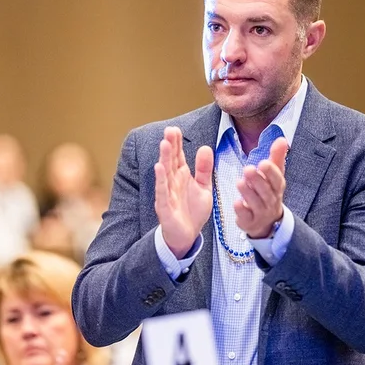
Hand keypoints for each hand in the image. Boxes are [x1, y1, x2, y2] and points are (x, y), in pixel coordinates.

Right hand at [154, 127, 213, 258]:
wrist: (188, 235)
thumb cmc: (193, 211)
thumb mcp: (204, 187)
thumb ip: (204, 169)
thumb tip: (205, 147)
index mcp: (182, 176)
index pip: (178, 156)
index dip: (177, 143)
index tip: (175, 129)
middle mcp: (172, 182)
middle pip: (170, 161)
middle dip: (170, 146)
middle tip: (169, 130)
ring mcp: (167, 194)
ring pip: (165, 173)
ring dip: (164, 159)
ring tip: (164, 144)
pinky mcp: (165, 207)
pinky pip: (162, 192)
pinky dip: (161, 180)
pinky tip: (159, 168)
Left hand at [234, 137, 287, 238]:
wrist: (267, 221)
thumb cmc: (268, 192)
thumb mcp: (274, 176)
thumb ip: (276, 157)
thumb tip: (281, 139)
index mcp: (277, 188)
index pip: (277, 179)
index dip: (271, 172)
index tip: (263, 162)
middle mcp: (271, 201)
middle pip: (266, 191)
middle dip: (258, 181)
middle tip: (248, 169)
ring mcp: (261, 213)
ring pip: (256, 204)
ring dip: (248, 193)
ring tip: (239, 182)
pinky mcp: (250, 222)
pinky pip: (247, 217)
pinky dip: (242, 210)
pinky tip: (236, 203)